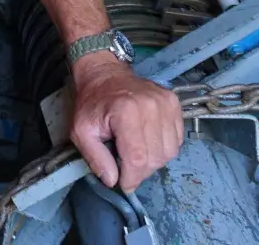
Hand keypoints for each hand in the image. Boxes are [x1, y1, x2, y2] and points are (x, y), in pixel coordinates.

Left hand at [68, 53, 183, 192]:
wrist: (104, 74)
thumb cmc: (92, 102)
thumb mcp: (81, 131)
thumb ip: (95, 158)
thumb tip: (112, 181)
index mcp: (126, 112)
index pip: (137, 158)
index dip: (131, 177)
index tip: (123, 183)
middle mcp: (151, 106)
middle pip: (155, 157)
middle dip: (140, 171)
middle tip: (126, 168)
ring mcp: (166, 103)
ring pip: (169, 151)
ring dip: (153, 161)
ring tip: (136, 153)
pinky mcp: (174, 103)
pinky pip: (177, 139)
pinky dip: (164, 148)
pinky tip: (148, 142)